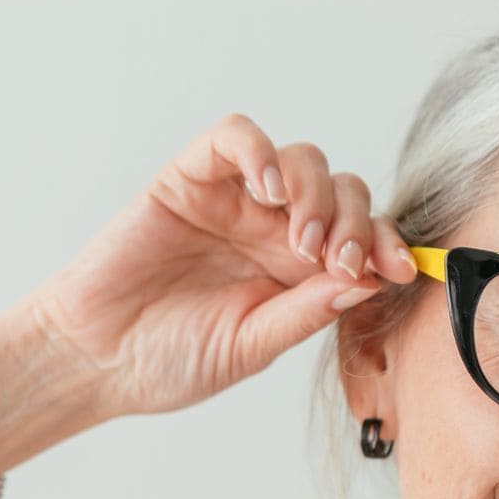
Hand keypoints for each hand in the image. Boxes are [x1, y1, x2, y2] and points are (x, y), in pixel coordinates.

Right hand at [23, 113, 419, 417]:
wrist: (97, 360)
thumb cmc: (169, 361)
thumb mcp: (252, 346)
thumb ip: (307, 311)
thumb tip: (369, 281)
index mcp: (298, 274)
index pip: (361, 239)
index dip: (387, 246)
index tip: (401, 270)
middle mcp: (273, 231)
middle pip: (343, 192)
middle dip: (356, 223)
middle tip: (338, 261)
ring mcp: (235, 201)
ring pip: (302, 160)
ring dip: (316, 194)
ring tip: (299, 241)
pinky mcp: (191, 177)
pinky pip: (236, 137)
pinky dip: (260, 151)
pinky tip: (268, 189)